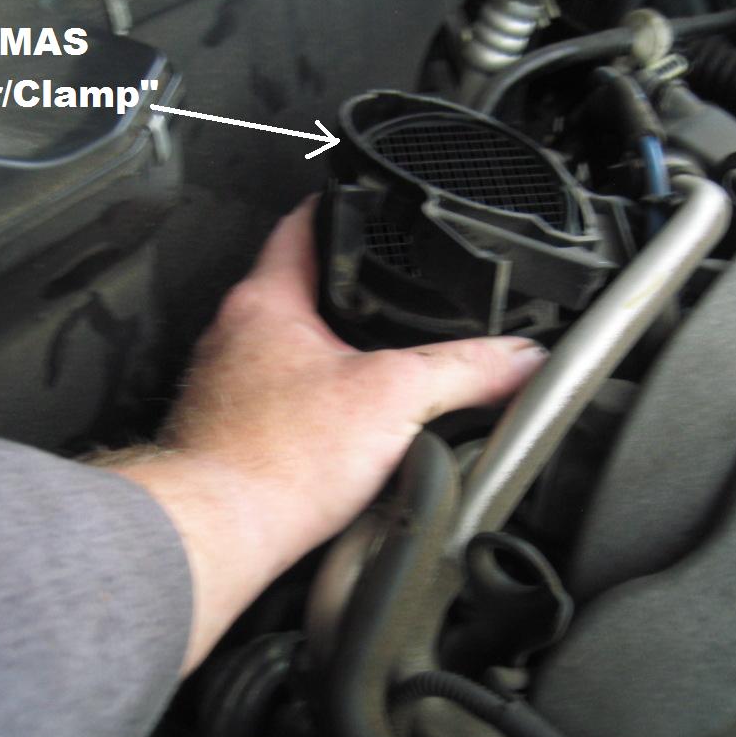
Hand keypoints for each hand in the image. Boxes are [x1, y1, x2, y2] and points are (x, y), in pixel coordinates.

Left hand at [114, 196, 546, 671]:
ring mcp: (223, 387)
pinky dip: (308, 405)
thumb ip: (464, 371)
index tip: (356, 202)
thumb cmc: (274, 462)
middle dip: (339, 291)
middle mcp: (233, 338)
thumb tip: (518, 360)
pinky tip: (336, 431)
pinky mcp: (225, 434)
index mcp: (265, 304)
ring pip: (283, 350)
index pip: (300, 227)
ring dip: (324, 352)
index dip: (336, 207)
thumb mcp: (394, 399)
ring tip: (368, 363)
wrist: (217, 534)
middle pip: (292, 289)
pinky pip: (274, 402)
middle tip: (379, 291)